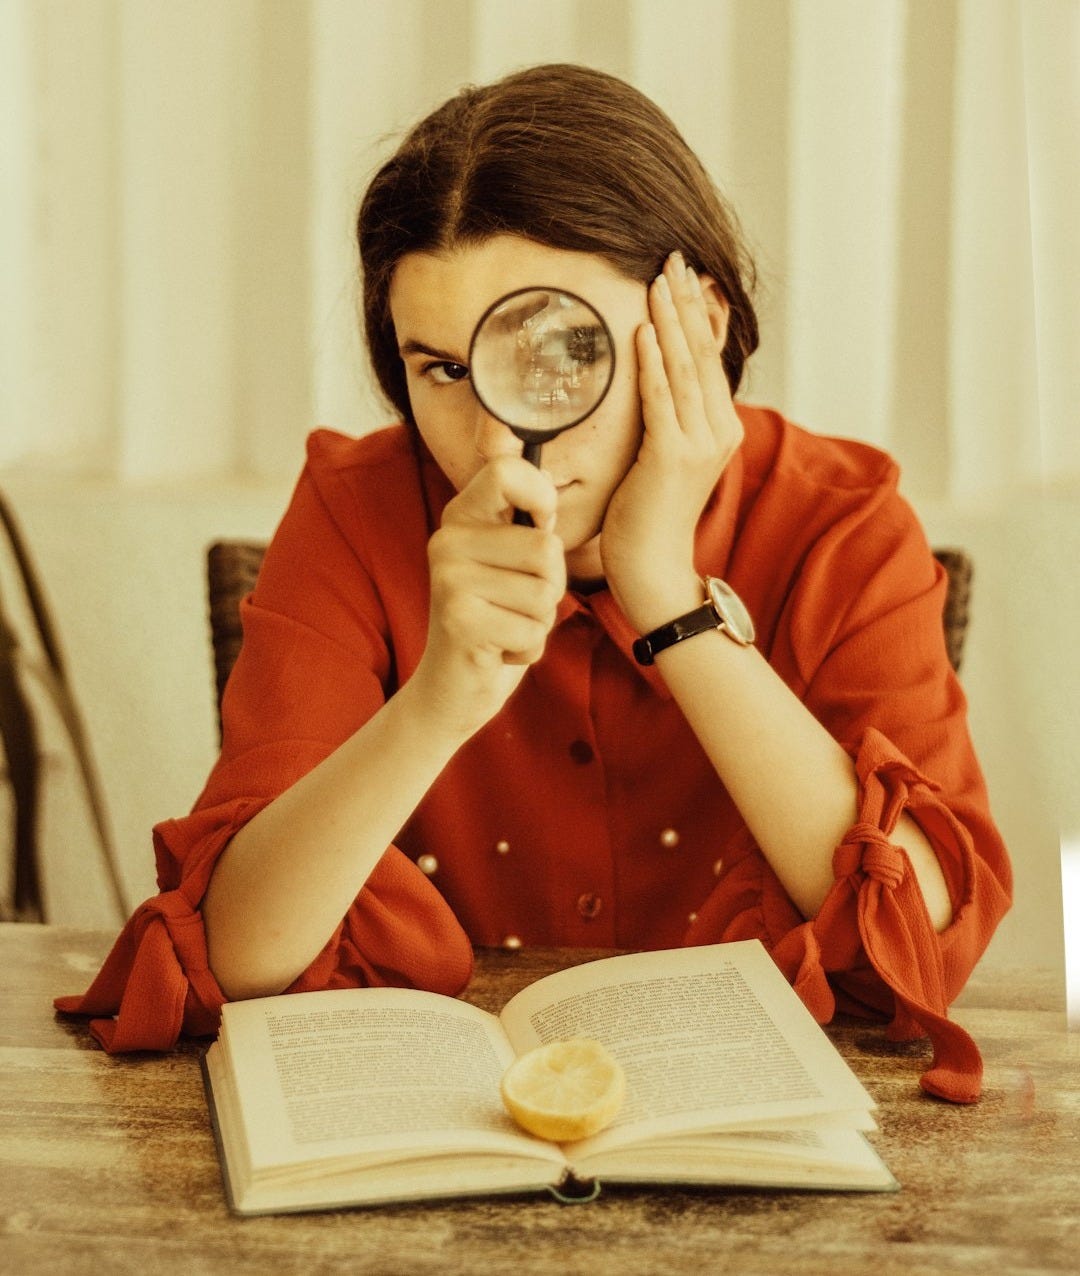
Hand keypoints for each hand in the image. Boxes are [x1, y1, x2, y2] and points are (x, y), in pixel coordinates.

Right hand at [413, 454, 566, 739]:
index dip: (543, 498)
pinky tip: (499, 649)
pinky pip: (535, 629)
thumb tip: (510, 436)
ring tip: (507, 625)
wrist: (451, 688)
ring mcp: (450, 580)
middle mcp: (448, 541)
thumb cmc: (495, 618)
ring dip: (540, 621)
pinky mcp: (460, 621)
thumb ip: (519, 511)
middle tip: (516, 602)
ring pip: (546, 591)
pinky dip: (528, 648)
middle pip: (547, 546)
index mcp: (461, 517)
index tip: (540, 527)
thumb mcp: (506, 558)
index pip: (510, 472)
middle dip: (551, 585)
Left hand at [601, 251, 743, 633]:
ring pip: (685, 369)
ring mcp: (700, 444)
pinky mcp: (674, 457)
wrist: (653, 567)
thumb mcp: (666, 458)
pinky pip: (662, 399)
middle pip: (702, 354)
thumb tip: (656, 380)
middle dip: (685, 303)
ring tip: (658, 280)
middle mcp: (719, 431)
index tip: (680, 276)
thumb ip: (670, 419)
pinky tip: (643, 332)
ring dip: (669, 321)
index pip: (708, 359)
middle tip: (672, 258)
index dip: (694, 314)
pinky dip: (653, 364)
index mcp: (721, 428)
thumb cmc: (648, 515)